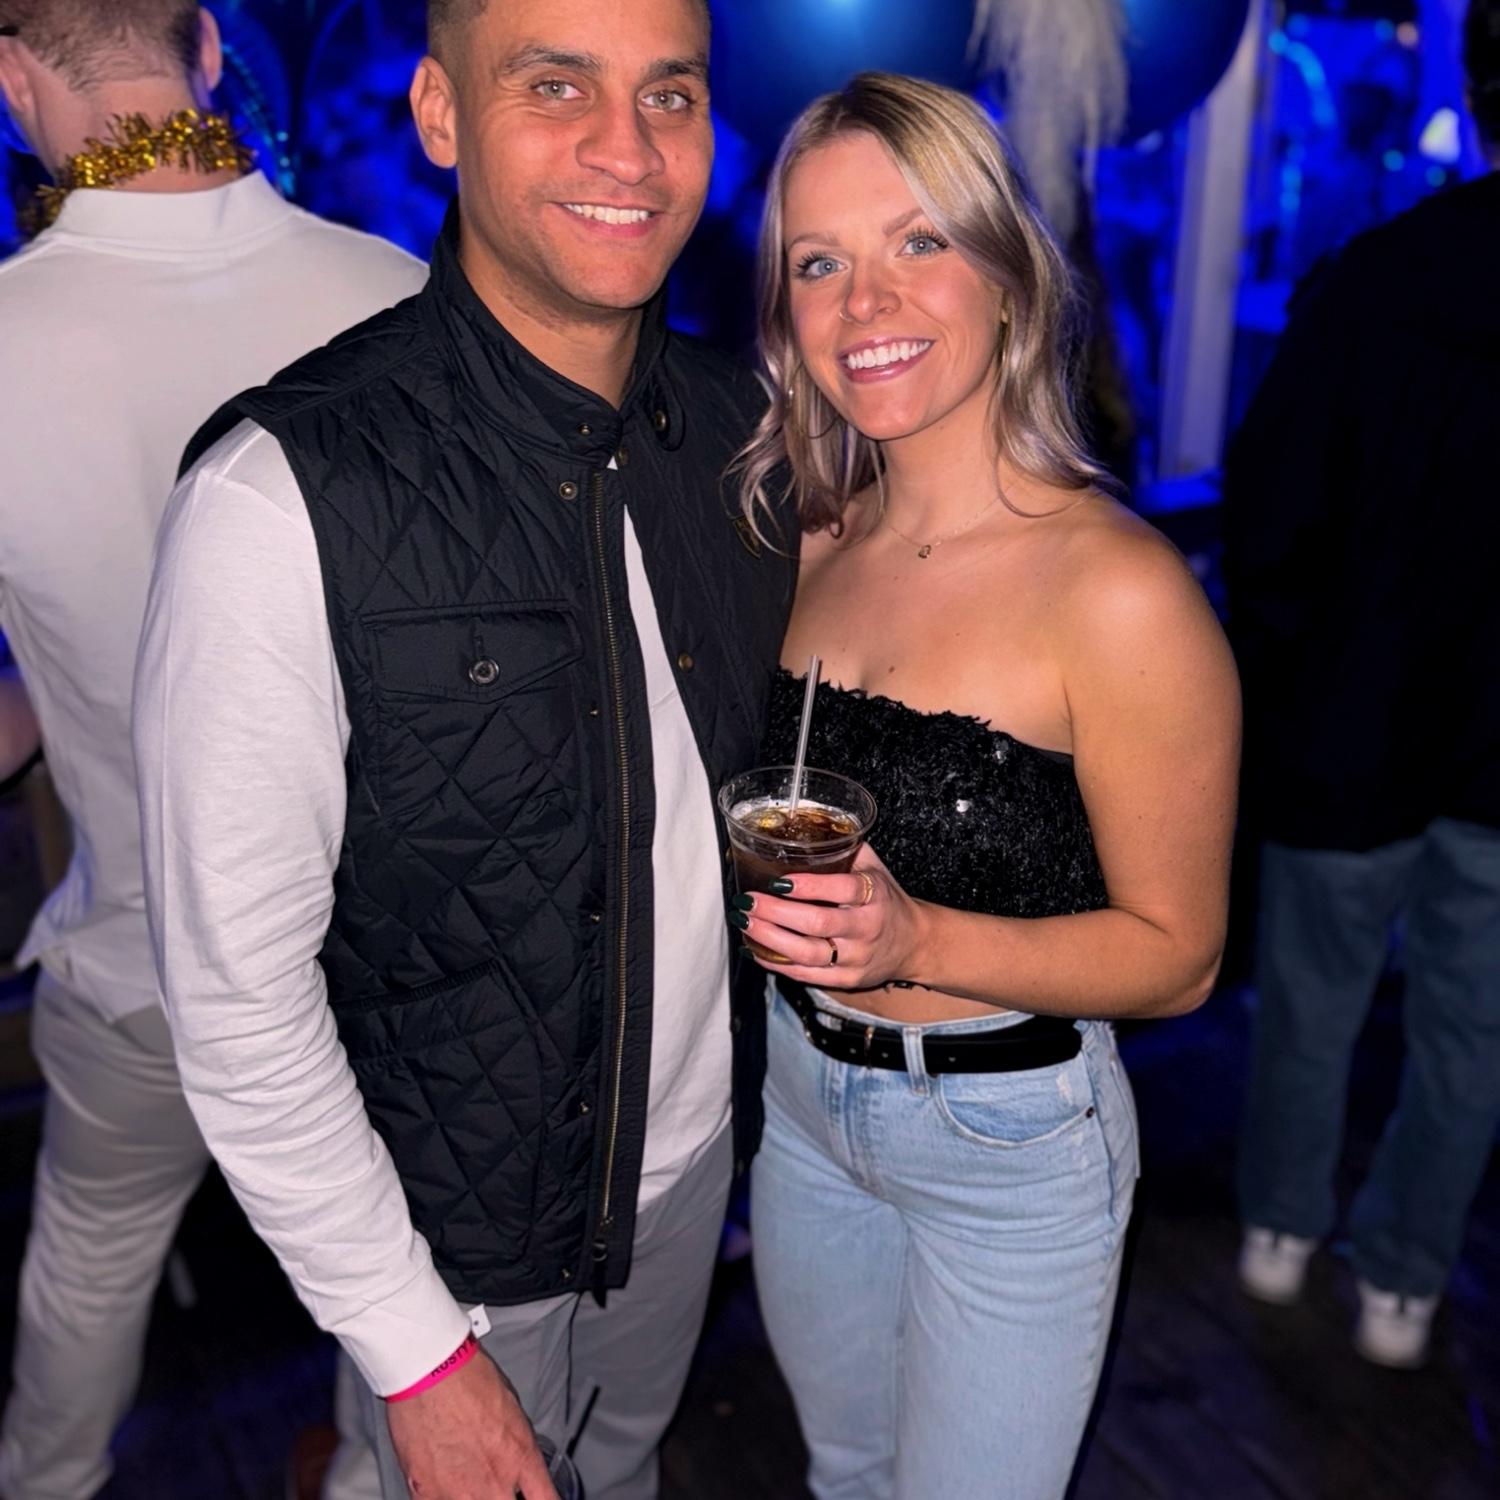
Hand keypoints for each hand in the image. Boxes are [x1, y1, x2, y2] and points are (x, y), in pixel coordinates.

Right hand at [385, 1347, 558, 1499]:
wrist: (431, 1372)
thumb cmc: (468, 1378)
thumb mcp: (510, 1409)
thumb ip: (513, 1444)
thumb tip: (511, 1456)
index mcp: (521, 1456)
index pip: (546, 1499)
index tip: (537, 1497)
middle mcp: (495, 1481)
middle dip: (503, 1493)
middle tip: (494, 1477)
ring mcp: (461, 1493)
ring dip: (472, 1494)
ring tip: (464, 1469)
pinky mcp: (427, 1494)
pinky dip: (442, 1495)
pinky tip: (442, 1475)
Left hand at [732, 844, 925, 991]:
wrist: (913, 943)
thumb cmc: (885, 899)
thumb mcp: (874, 868)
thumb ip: (845, 847)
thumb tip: (804, 822)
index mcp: (874, 895)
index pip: (843, 888)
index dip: (809, 886)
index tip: (778, 881)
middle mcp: (866, 927)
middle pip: (818, 923)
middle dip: (777, 912)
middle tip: (748, 900)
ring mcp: (856, 957)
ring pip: (808, 953)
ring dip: (770, 939)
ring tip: (745, 922)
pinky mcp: (847, 979)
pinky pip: (807, 975)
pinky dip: (777, 963)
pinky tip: (755, 949)